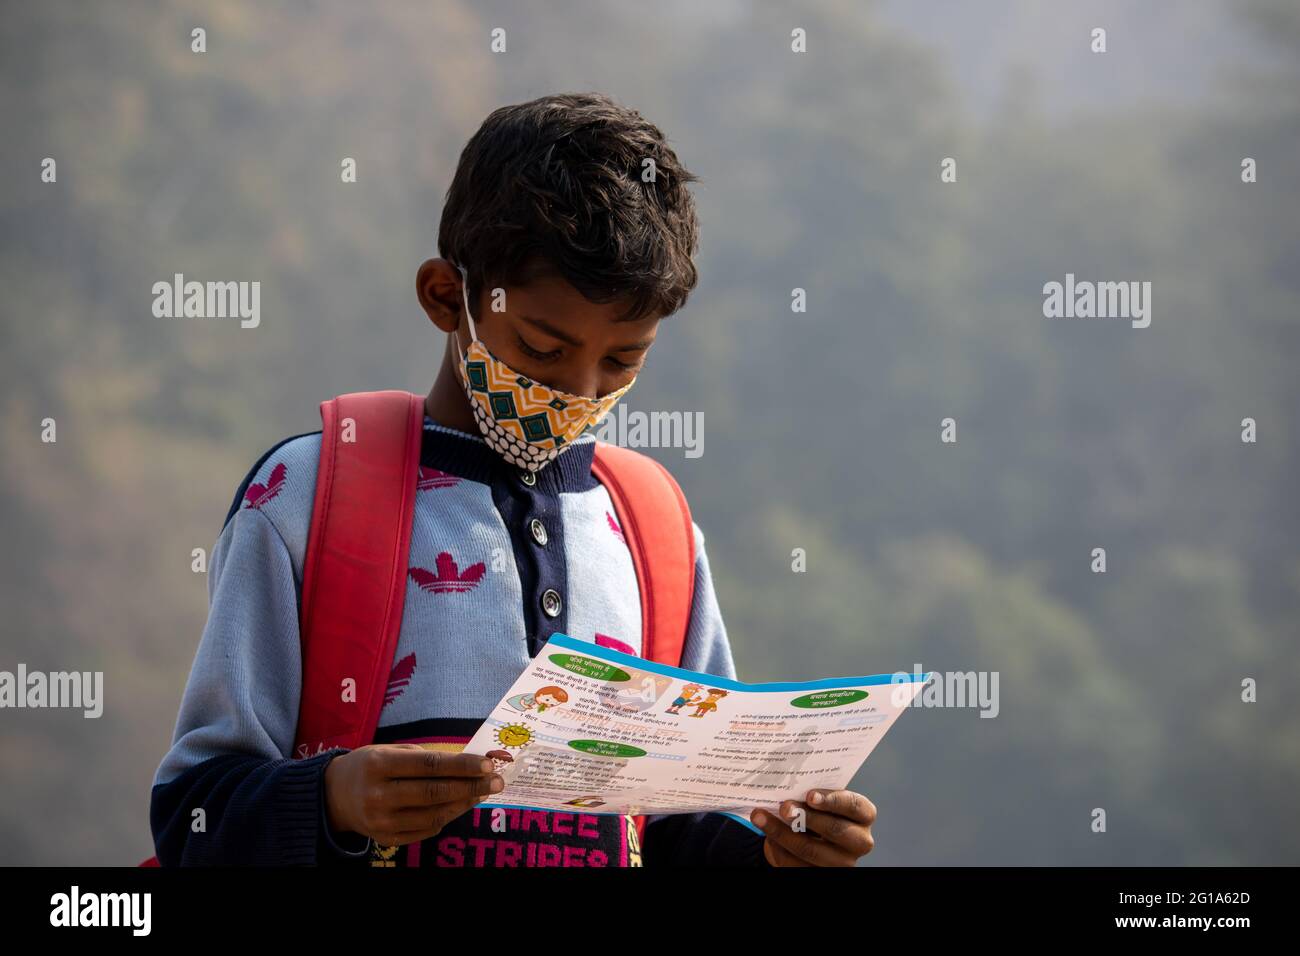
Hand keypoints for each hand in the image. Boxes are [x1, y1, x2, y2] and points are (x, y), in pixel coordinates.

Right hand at [324, 743, 502, 846]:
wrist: (333, 796)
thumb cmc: (370, 765)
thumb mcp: (389, 750)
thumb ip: (426, 756)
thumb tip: (470, 762)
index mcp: (379, 764)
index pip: (429, 765)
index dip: (461, 766)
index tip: (487, 764)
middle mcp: (378, 794)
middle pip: (434, 792)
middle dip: (471, 786)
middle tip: (497, 781)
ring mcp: (381, 821)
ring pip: (434, 815)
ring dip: (463, 803)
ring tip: (482, 792)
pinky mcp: (386, 838)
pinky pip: (425, 830)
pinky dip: (447, 818)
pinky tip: (460, 805)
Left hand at [749, 789, 875, 866]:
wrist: (810, 834)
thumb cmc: (818, 809)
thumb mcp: (821, 798)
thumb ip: (812, 790)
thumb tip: (785, 779)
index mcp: (863, 815)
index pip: (854, 806)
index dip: (832, 800)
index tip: (809, 795)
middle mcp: (859, 841)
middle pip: (834, 829)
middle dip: (805, 817)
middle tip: (784, 807)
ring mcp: (842, 862)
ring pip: (810, 849)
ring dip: (780, 832)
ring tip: (760, 817)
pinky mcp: (821, 874)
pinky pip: (795, 864)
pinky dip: (777, 847)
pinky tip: (766, 834)